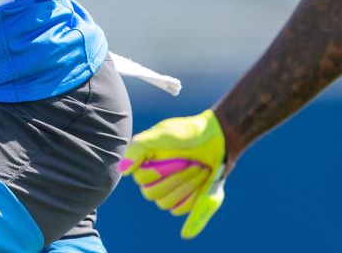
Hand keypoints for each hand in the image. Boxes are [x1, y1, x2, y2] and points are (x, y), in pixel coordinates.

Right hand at [118, 109, 227, 238]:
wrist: (219, 139)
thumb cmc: (190, 132)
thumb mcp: (164, 133)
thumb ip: (139, 147)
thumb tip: (123, 170)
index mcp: (144, 161)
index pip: (142, 179)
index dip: (162, 172)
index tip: (182, 160)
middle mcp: (153, 176)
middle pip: (152, 194)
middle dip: (177, 180)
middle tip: (196, 165)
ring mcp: (168, 189)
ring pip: (165, 204)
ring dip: (186, 188)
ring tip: (202, 170)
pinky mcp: (183, 198)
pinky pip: (180, 209)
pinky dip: (192, 198)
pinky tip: (203, 182)